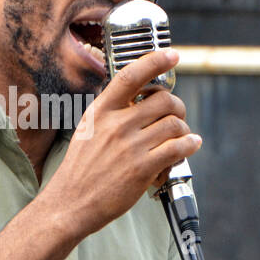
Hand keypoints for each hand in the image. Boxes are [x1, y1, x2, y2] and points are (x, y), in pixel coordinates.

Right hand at [38, 49, 199, 238]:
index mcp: (100, 111)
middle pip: (163, 100)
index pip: (130, 76)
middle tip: (176, 115)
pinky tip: (189, 146)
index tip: (172, 55)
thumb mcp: (88, 130)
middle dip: (177, 106)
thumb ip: (111, 113)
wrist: (69, 204)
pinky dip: (190, 145)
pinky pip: (178, 147)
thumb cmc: (80, 170)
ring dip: (183, 130)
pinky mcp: (142, 168)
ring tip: (180, 138)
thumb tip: (140, 101)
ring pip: (174, 124)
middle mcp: (116, 125)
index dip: (155, 61)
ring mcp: (130, 146)